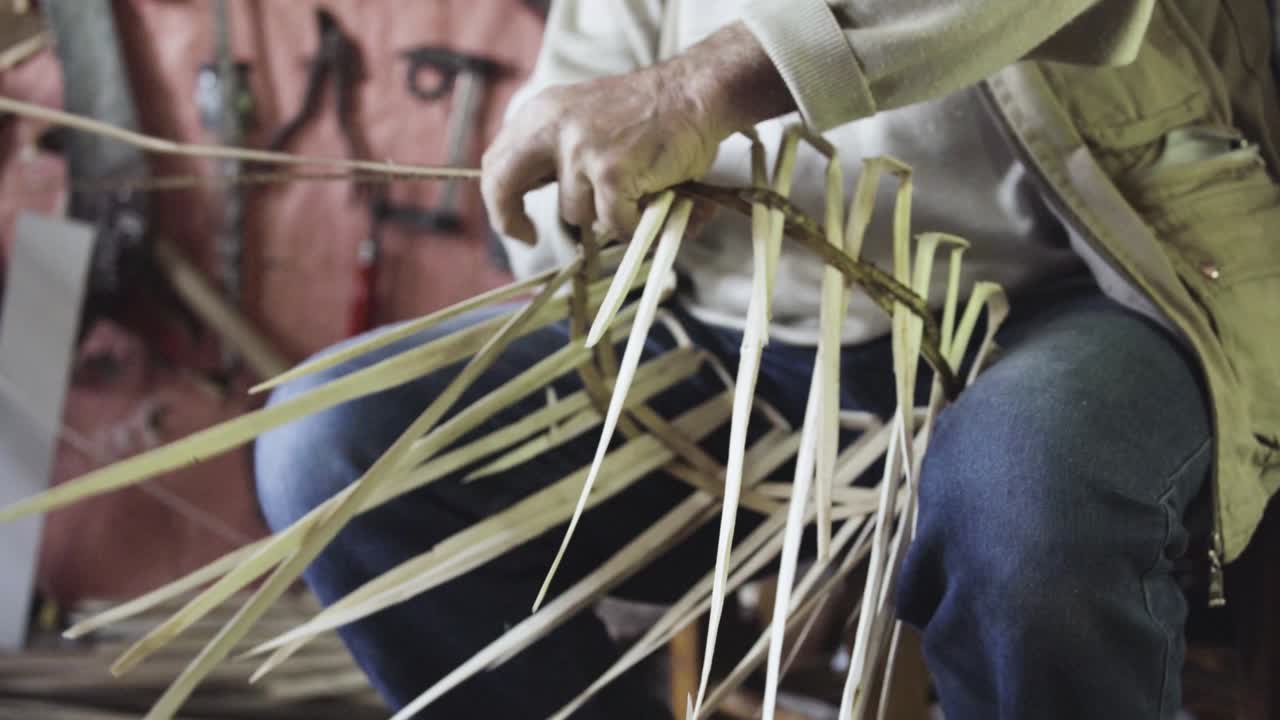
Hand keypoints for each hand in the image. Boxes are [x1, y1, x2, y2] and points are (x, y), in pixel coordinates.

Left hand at [482, 22, 792, 244]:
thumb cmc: (648, 113)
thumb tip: (528, 193)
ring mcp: (581, 150)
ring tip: (633, 188)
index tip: (517, 223)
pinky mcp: (610, 172)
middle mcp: (553, 128)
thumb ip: (554, 149)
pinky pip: (613, 222)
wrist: (694, 94)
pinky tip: (650, 198)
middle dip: (509, 219)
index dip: (499, 200)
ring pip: (576, 213)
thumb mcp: (583, 116)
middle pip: (503, 185)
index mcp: (543, 112)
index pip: (496, 161)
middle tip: (529, 237)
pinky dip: (634, 222)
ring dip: (604, 213)